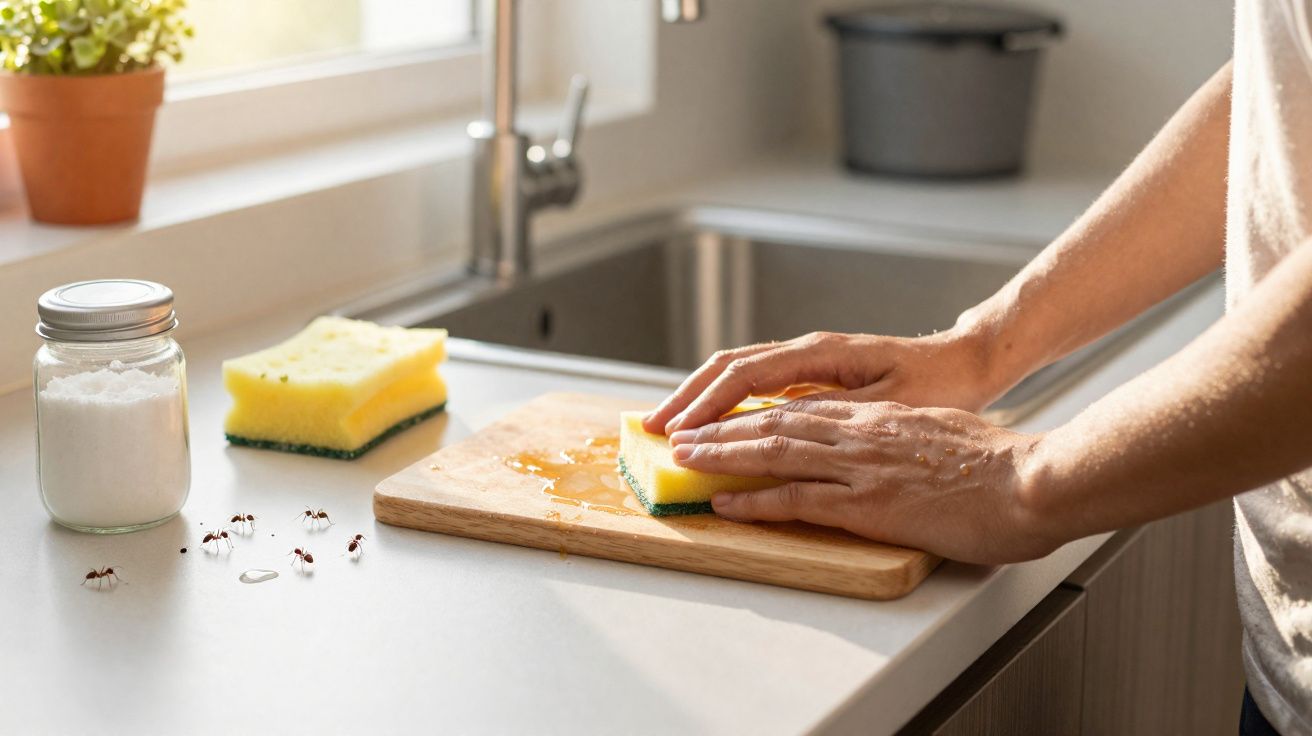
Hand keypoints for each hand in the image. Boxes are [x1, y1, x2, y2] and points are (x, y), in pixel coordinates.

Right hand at [643, 330, 1002, 435]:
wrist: (968, 362)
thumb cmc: (939, 384)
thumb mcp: (890, 405)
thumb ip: (834, 415)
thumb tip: (777, 427)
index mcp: (819, 354)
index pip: (744, 376)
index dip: (705, 405)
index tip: (677, 432)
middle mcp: (805, 351)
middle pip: (727, 367)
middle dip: (686, 398)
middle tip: (651, 430)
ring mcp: (806, 360)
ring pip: (736, 372)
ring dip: (699, 398)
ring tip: (670, 426)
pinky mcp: (812, 374)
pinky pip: (754, 383)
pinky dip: (724, 400)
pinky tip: (712, 422)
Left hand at [668, 400, 1054, 563]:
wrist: (1031, 482)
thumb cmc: (1001, 468)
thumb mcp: (945, 436)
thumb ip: (910, 441)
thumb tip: (897, 453)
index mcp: (880, 419)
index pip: (804, 409)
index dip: (759, 414)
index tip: (727, 420)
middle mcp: (861, 433)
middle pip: (775, 423)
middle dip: (723, 428)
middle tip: (683, 434)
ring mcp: (860, 466)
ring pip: (773, 451)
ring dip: (723, 454)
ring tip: (685, 458)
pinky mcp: (866, 503)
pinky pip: (795, 499)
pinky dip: (753, 500)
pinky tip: (725, 502)